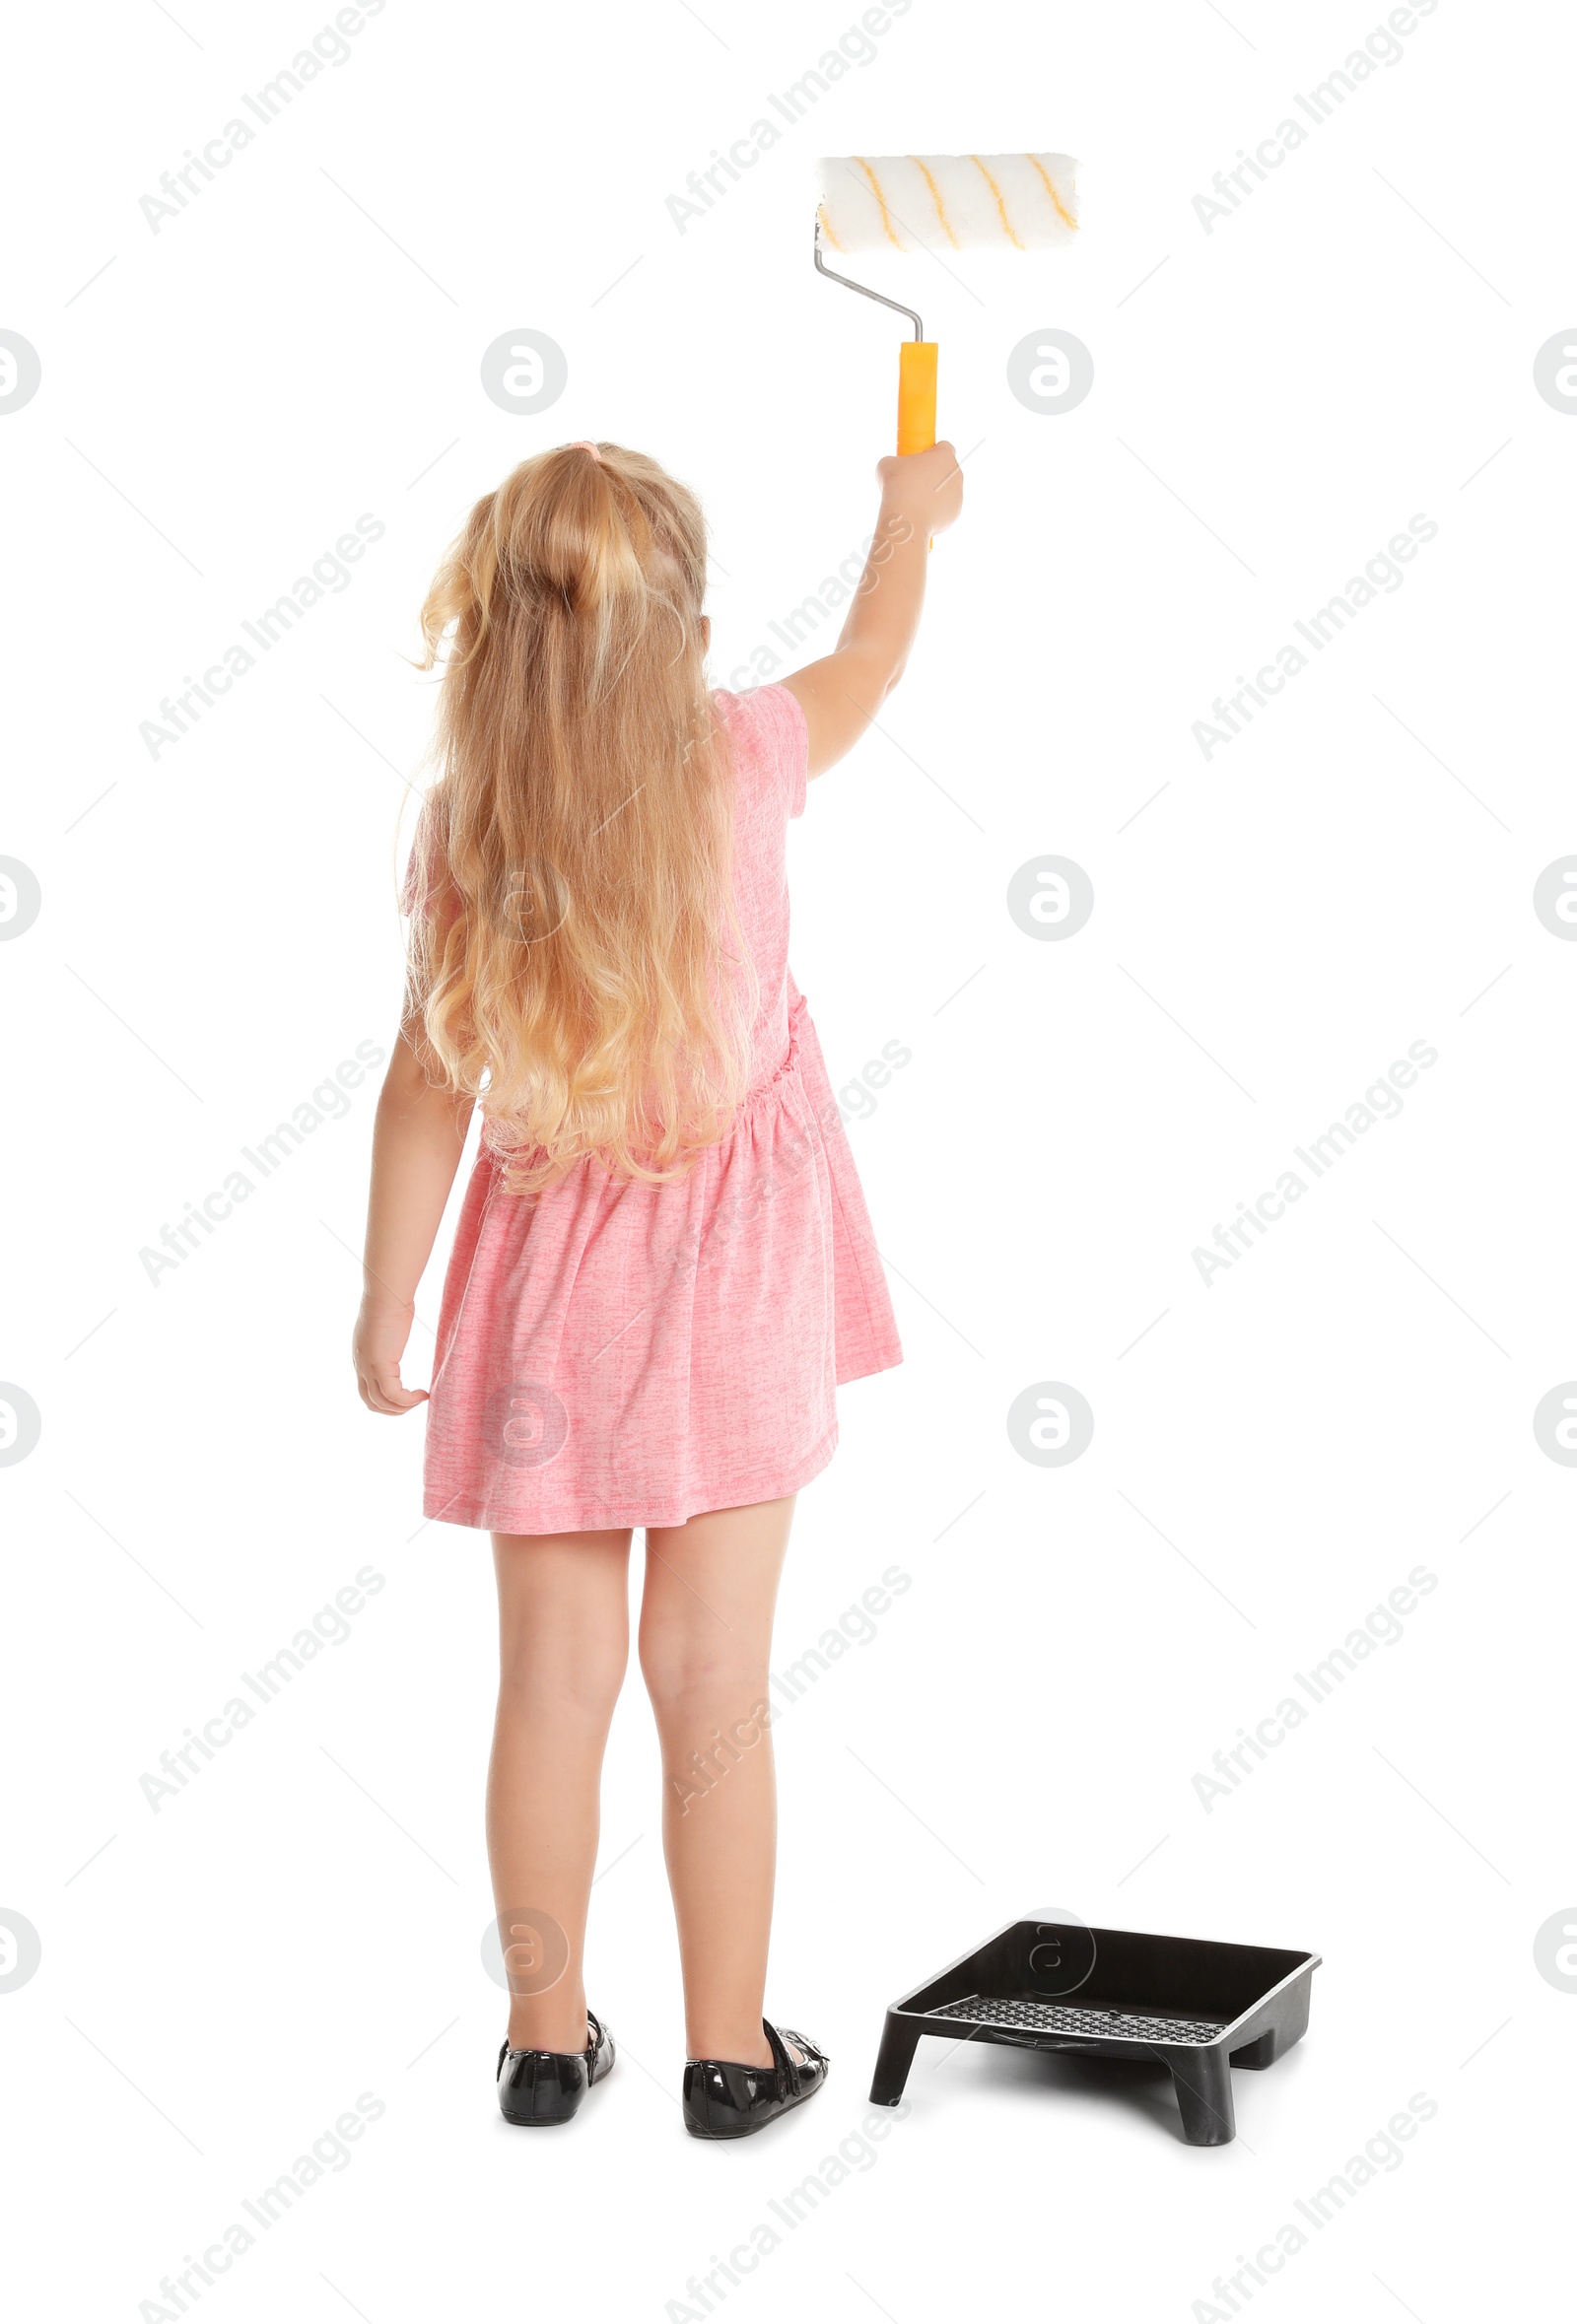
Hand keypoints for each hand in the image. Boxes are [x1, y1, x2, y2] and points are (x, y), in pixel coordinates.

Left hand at [353, 1294, 427, 1414]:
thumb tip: (397, 1330)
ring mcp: (368, 1367)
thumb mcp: (388, 1325)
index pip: (366, 1390)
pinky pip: (393, 1394)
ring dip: (402, 1408)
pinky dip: (408, 1400)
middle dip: (392, 1411)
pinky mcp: (380, 1365)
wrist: (387, 1293)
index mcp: (362, 1357)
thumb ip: (389, 1336)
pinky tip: (423, 1394)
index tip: (406, 1395)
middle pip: (370, 1402)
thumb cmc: (392, 1300)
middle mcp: (361, 1365)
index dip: (385, 1399)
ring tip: (421, 1400)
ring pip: (381, 1403)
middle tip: (413, 1405)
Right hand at [876, 439, 963, 535]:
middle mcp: (956, 474)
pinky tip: (918, 511)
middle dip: (932, 473)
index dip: (931, 452)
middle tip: (913, 479)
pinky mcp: (954, 513)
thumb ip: (896, 461)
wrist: (906, 518)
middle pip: (946, 469)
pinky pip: (944, 508)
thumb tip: (894, 467)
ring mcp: (958, 495)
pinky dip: (933, 509)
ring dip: (933, 492)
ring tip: (913, 499)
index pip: (944, 447)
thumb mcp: (887, 464)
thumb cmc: (898, 487)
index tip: (920, 458)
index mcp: (944, 456)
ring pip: (946, 490)